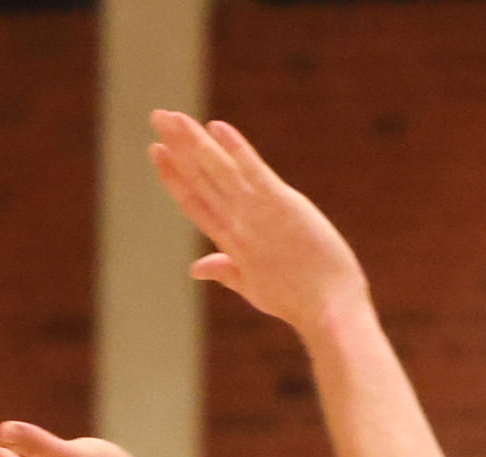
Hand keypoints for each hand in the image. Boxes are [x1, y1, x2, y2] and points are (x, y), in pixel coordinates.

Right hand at [146, 112, 366, 333]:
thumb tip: (195, 268)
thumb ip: (224, 270)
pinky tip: (217, 126)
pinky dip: (235, 149)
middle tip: (157, 117)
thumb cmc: (298, 300)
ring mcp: (257, 215)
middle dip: (177, 147)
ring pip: (218, 171)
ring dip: (194, 141)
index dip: (173, 177)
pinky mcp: (282, 205)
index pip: (194, 203)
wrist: (329, 310)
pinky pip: (254, 171)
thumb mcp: (254, 287)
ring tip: (172, 116)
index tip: (156, 152)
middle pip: (200, 180)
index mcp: (230, 244)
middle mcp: (237, 226)